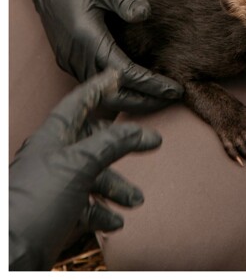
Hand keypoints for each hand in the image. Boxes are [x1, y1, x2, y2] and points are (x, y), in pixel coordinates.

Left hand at [8, 70, 161, 270]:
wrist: (9, 253)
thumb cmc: (36, 203)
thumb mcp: (79, 164)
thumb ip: (113, 144)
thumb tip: (145, 132)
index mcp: (53, 138)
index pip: (78, 103)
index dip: (99, 89)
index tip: (117, 76)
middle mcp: (53, 158)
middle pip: (93, 142)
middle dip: (122, 147)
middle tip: (148, 143)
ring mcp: (54, 186)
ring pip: (93, 178)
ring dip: (117, 187)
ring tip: (135, 199)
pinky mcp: (55, 212)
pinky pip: (86, 207)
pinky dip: (103, 212)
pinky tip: (115, 221)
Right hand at [10, 0, 182, 111]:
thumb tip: (144, 14)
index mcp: (86, 36)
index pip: (123, 73)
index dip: (150, 84)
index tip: (175, 89)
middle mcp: (75, 54)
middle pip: (112, 94)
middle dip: (144, 101)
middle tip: (173, 97)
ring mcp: (69, 58)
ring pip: (101, 93)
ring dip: (131, 98)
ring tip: (160, 94)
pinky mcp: (68, 57)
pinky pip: (94, 83)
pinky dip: (117, 90)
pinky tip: (137, 84)